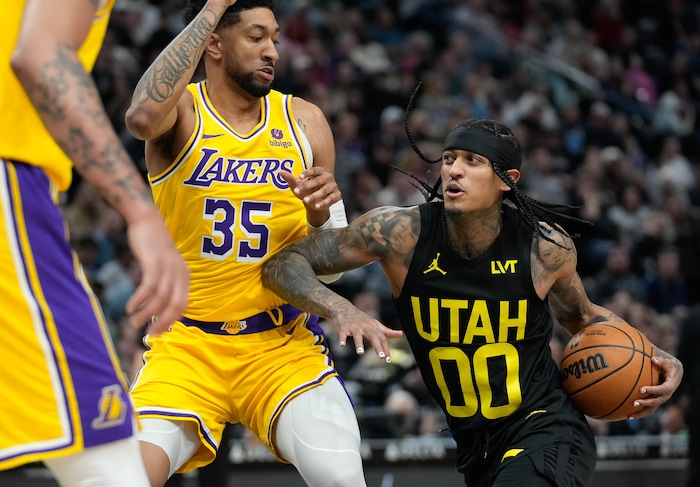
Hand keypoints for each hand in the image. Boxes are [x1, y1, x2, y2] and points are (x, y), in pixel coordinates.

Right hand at [124, 209, 189, 333]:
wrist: (147, 221)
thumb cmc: (153, 247)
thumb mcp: (165, 267)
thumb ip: (166, 285)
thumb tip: (159, 309)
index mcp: (185, 277)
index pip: (182, 306)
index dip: (170, 322)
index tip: (157, 332)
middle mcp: (180, 273)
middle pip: (175, 306)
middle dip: (161, 323)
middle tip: (147, 334)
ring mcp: (168, 268)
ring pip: (160, 299)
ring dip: (146, 314)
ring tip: (133, 322)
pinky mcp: (154, 262)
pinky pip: (148, 287)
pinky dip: (139, 300)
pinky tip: (129, 307)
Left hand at [279, 168, 340, 224]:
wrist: (318, 201)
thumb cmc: (308, 189)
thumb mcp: (298, 184)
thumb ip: (290, 178)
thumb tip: (281, 172)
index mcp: (319, 171)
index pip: (314, 170)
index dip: (307, 173)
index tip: (299, 177)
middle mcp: (328, 177)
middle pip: (318, 180)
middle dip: (307, 186)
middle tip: (297, 191)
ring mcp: (333, 186)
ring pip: (324, 190)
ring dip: (315, 195)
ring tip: (306, 200)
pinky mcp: (336, 195)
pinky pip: (330, 199)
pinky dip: (324, 203)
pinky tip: (316, 206)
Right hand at [329, 304, 403, 362]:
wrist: (343, 308)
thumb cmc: (361, 319)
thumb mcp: (375, 324)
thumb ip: (387, 331)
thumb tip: (401, 334)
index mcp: (373, 326)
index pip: (382, 337)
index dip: (386, 348)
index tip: (388, 359)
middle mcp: (364, 326)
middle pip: (372, 336)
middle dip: (377, 346)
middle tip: (381, 357)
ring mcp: (354, 326)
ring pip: (357, 335)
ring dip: (359, 344)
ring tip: (360, 353)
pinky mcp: (343, 327)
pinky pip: (342, 333)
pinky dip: (342, 339)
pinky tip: (342, 345)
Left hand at [628, 352, 683, 418]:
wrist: (674, 373)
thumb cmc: (669, 365)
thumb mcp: (668, 362)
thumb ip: (662, 360)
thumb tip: (653, 358)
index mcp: (669, 386)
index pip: (662, 389)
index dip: (653, 390)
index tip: (642, 389)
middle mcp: (666, 395)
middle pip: (656, 402)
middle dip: (645, 403)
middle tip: (634, 403)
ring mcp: (661, 400)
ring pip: (651, 409)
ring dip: (641, 413)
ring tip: (629, 416)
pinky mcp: (656, 401)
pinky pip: (648, 409)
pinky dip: (639, 413)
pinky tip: (628, 416)